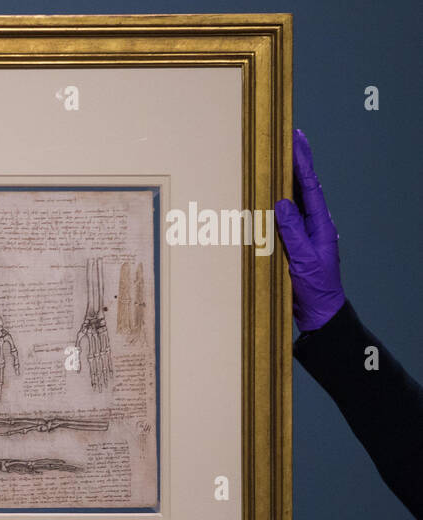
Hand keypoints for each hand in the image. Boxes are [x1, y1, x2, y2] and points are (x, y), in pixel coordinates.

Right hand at [274, 129, 344, 331]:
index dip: (302, 162)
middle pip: (303, 188)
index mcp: (320, 225)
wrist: (318, 312)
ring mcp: (303, 234)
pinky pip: (282, 219)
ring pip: (293, 201)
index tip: (296, 140)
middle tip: (289, 140)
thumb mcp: (304, 259)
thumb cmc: (316, 288)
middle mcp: (313, 225)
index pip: (309, 187)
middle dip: (296, 163)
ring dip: (285, 181)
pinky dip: (275, 204)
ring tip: (276, 160)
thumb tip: (283, 203)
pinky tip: (266, 197)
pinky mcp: (292, 244)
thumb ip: (293, 231)